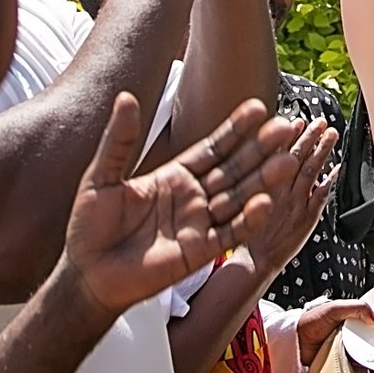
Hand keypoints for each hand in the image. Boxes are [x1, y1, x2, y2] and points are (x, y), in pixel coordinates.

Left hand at [61, 93, 303, 316]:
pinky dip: (250, 219)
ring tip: (287, 160)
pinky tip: (266, 202)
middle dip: (260, 149)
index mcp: (175, 176)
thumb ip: (119, 139)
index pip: (213, 147)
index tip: (257, 107)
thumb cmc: (89, 227)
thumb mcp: (101, 176)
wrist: (86, 275)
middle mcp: (194, 197)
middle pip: (234, 168)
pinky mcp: (200, 251)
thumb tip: (125, 96)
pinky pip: (230, 233)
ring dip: (263, 180)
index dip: (235, 129)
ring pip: (239, 197)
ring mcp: (199, 223)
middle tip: (286, 127)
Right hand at [245, 119, 339, 275]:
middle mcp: (282, 192)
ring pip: (311, 172)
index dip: (288, 137)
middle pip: (296, 159)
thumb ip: (257, 181)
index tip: (297, 121)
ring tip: (331, 134)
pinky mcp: (308, 218)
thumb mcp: (244, 204)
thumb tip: (267, 156)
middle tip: (320, 121)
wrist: (256, 262)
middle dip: (309, 138)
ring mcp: (297, 204)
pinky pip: (322, 196)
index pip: (277, 154)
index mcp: (264, 187)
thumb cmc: (249, 233)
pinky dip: (331, 181)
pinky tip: (339, 168)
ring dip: (322, 151)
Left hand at [297, 298, 373, 369]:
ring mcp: (342, 352)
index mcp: (348, 320)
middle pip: (367, 342)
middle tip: (370, 347)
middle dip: (371, 346)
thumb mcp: (335, 308)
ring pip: (361, 357)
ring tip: (357, 356)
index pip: (368, 324)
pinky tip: (352, 365)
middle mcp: (346, 336)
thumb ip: (357, 308)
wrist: (292, 342)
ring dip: (363, 359)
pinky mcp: (337, 365)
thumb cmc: (309, 322)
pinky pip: (351, 369)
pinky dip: (354, 369)